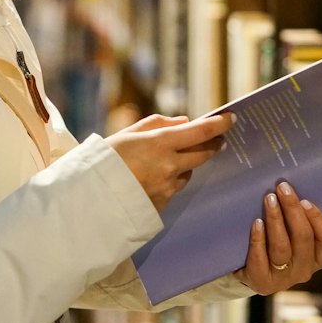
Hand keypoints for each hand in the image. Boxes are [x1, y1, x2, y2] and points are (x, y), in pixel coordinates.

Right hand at [108, 112, 234, 211]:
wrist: (90, 198)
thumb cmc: (105, 160)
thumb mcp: (127, 134)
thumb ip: (158, 124)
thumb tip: (184, 122)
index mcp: (160, 143)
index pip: (201, 131)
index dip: (220, 124)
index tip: (231, 118)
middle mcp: (169, 166)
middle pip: (204, 154)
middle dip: (213, 144)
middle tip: (218, 139)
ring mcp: (168, 187)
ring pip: (188, 172)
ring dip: (187, 164)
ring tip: (169, 160)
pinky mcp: (163, 204)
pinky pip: (174, 189)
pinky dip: (170, 181)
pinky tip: (153, 179)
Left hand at [237, 180, 321, 293]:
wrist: (250, 270)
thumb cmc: (279, 242)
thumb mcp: (297, 234)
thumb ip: (316, 221)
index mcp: (319, 257)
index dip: (318, 219)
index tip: (305, 200)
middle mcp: (305, 270)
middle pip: (303, 238)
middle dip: (292, 210)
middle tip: (282, 188)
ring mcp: (284, 279)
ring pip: (282, 247)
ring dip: (276, 219)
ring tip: (269, 200)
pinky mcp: (262, 282)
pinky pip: (261, 258)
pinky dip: (258, 238)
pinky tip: (256, 222)